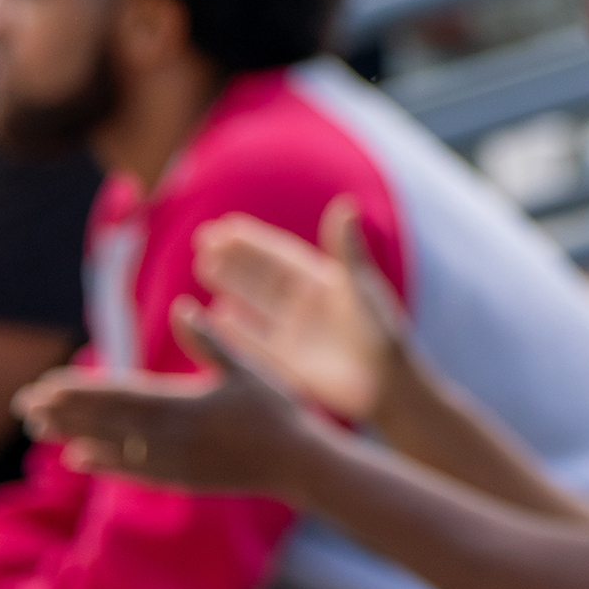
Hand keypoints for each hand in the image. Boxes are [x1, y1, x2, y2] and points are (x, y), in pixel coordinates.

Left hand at [19, 306, 324, 496]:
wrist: (297, 463)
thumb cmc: (277, 409)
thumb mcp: (249, 367)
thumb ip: (211, 340)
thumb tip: (181, 308)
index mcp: (183, 404)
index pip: (118, 395)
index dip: (78, 390)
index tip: (44, 386)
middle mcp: (170, 436)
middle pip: (104, 422)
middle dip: (62, 413)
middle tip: (22, 406)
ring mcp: (172, 461)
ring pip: (110, 446)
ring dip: (72, 436)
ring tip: (38, 429)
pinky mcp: (178, 478)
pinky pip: (131, 471)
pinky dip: (102, 464)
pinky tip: (77, 459)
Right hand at [194, 199, 404, 423]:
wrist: (385, 383)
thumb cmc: (380, 331)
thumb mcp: (360, 287)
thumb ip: (347, 250)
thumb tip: (344, 205)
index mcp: (320, 282)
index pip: (279, 256)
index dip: (253, 242)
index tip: (225, 226)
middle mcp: (301, 305)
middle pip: (260, 277)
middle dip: (233, 260)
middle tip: (203, 242)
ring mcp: (290, 333)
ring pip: (252, 305)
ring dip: (229, 286)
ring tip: (204, 266)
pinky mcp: (284, 362)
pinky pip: (251, 341)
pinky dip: (233, 328)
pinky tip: (214, 315)